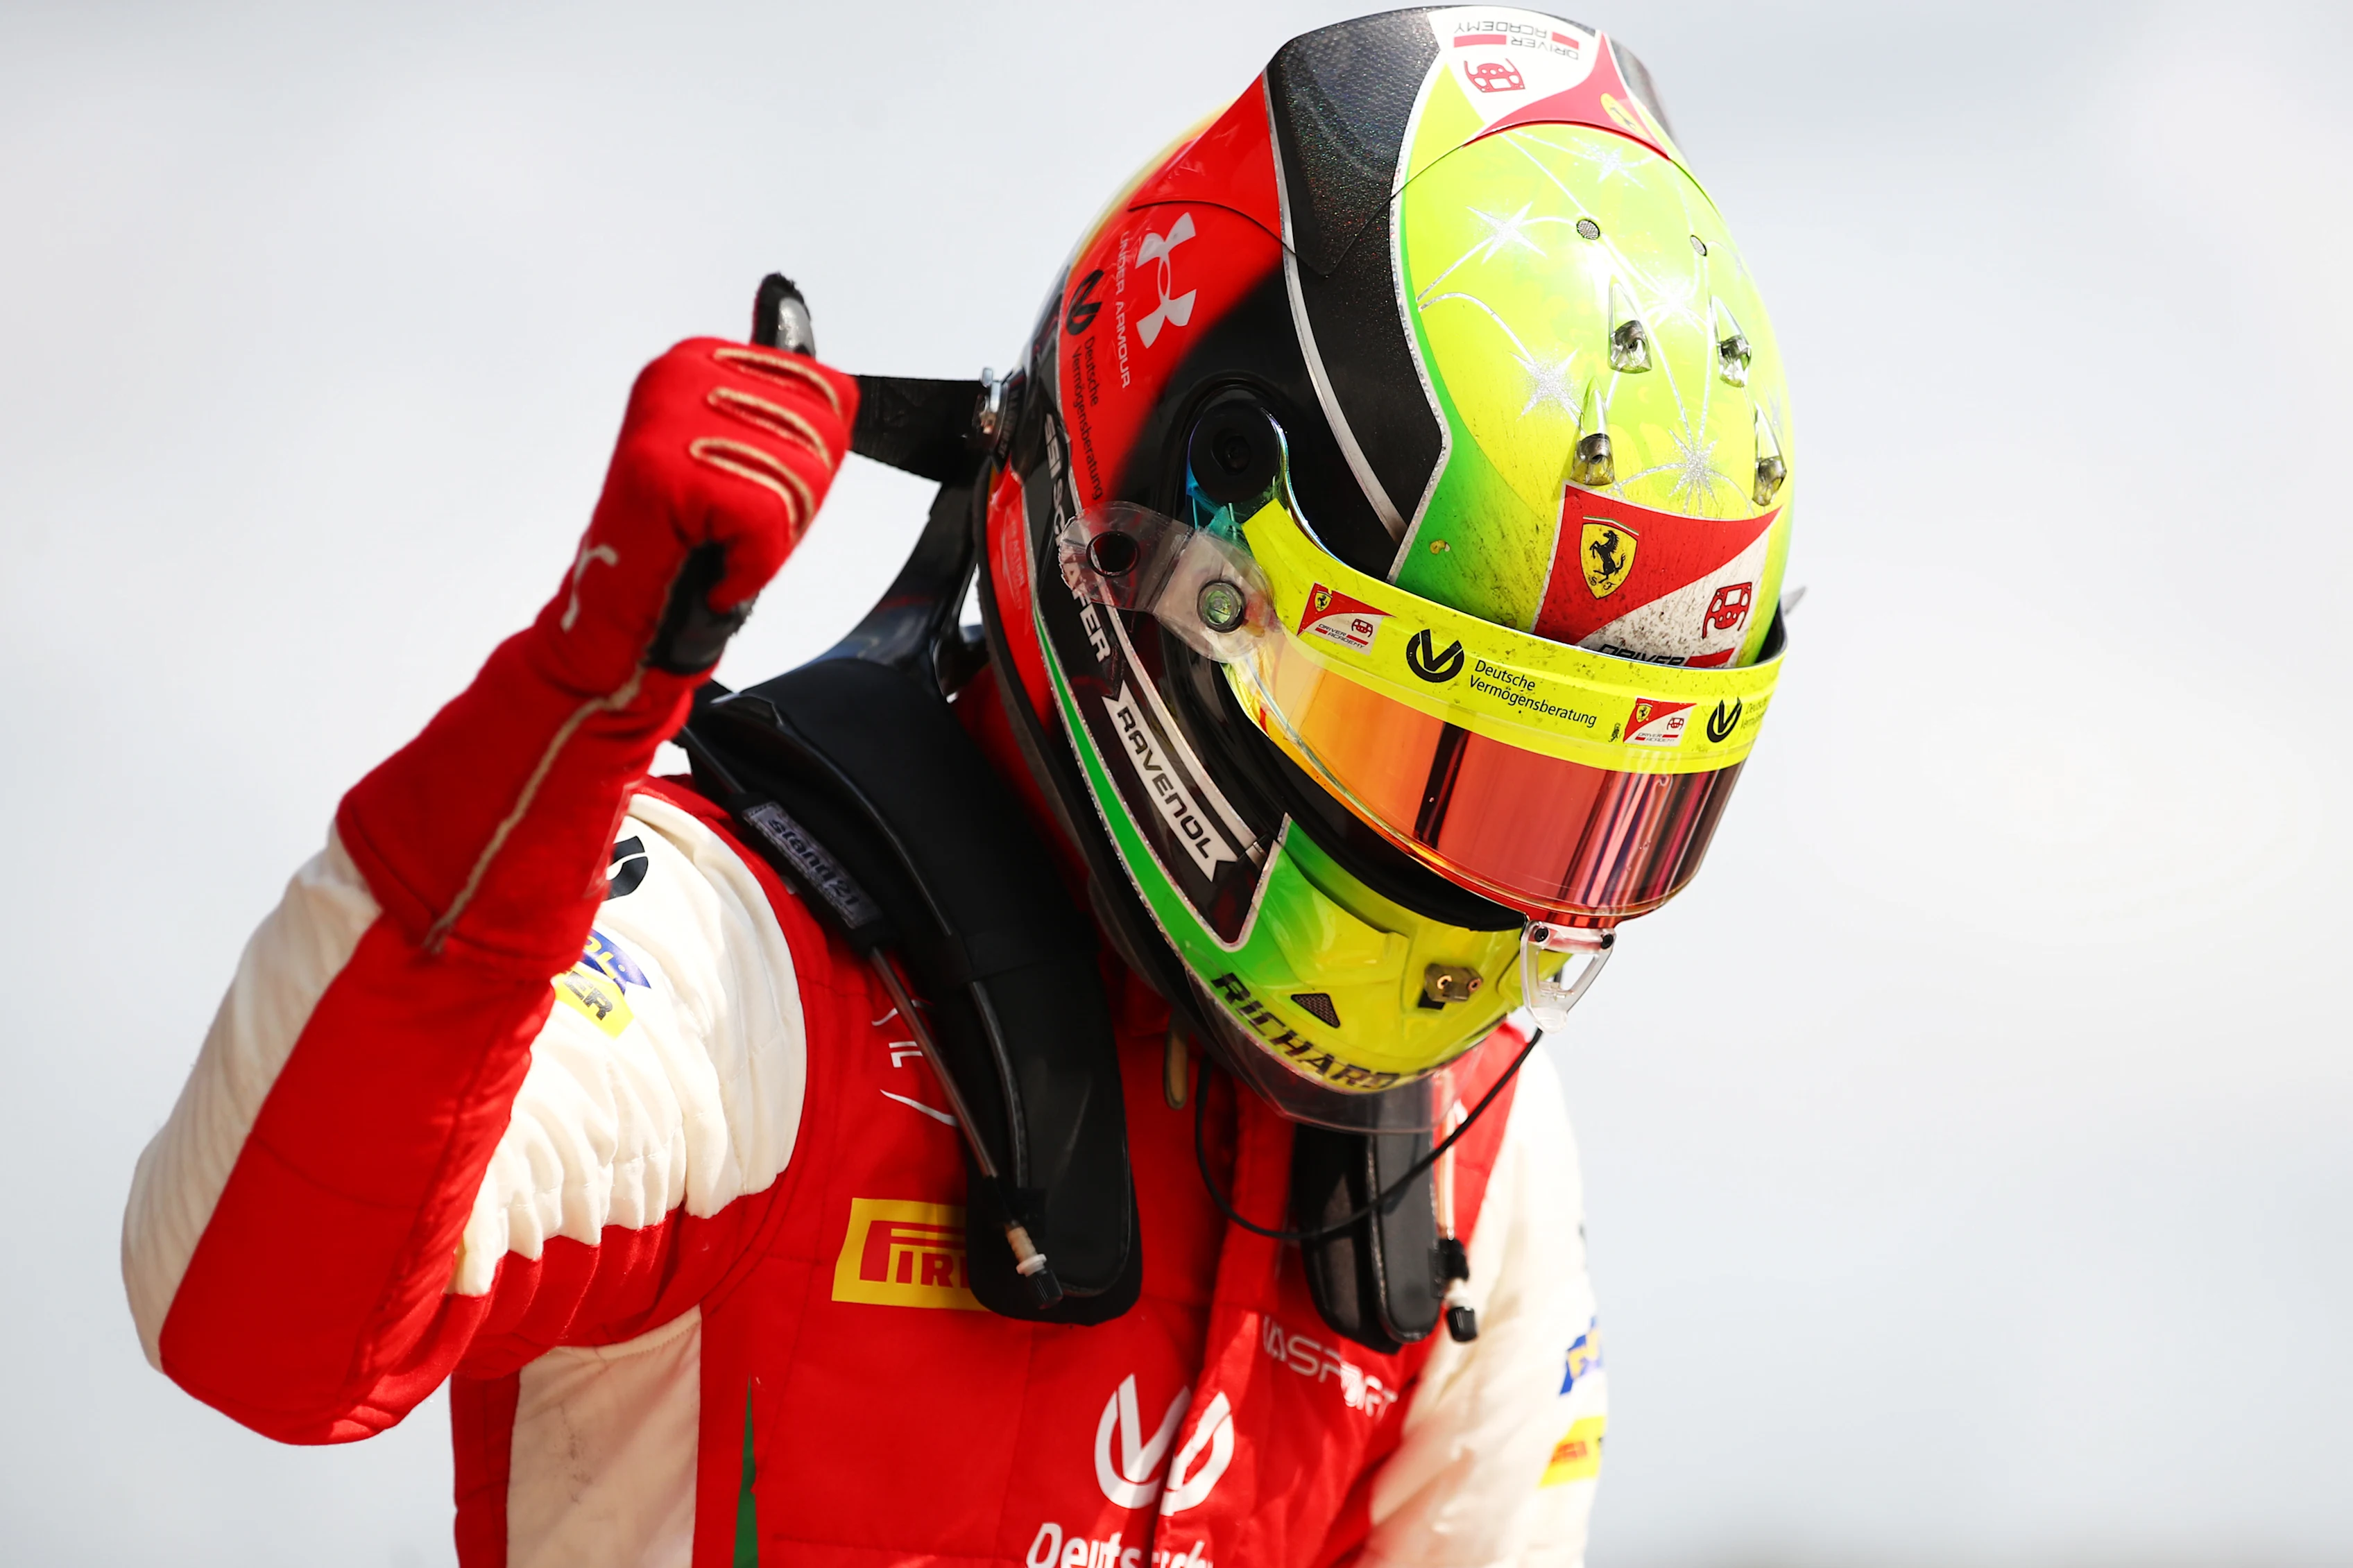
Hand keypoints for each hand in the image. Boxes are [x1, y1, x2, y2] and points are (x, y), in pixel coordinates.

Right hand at [532, 338, 858, 693]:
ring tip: (715, 545)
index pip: (831, 395)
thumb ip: (789, 401)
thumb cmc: (686, 547)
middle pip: (821, 439)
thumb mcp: (756, 458)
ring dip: (769, 540)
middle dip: (795, 505)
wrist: (619, 617)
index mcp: (699, 359)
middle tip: (732, 528)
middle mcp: (679, 373)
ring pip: (800, 479)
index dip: (813, 465)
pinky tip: (711, 568)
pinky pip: (766, 519)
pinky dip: (751, 566)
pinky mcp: (663, 472)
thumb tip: (801, 323)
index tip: (755, 491)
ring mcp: (667, 419)